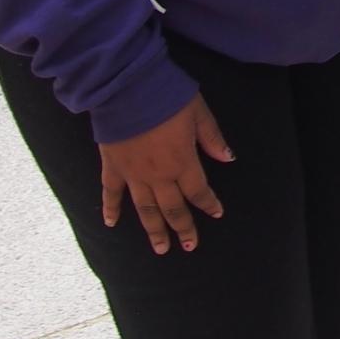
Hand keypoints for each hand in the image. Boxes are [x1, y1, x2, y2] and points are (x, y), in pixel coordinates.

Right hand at [98, 94, 232, 253]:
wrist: (128, 89)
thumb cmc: (167, 97)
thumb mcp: (199, 112)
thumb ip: (212, 138)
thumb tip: (228, 158)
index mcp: (183, 162)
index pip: (199, 191)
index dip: (208, 204)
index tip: (216, 214)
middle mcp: (159, 175)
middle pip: (173, 208)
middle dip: (183, 228)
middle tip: (189, 246)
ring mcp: (133, 174)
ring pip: (145, 209)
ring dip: (153, 230)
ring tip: (161, 249)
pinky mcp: (112, 166)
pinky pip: (111, 193)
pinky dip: (111, 209)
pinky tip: (110, 224)